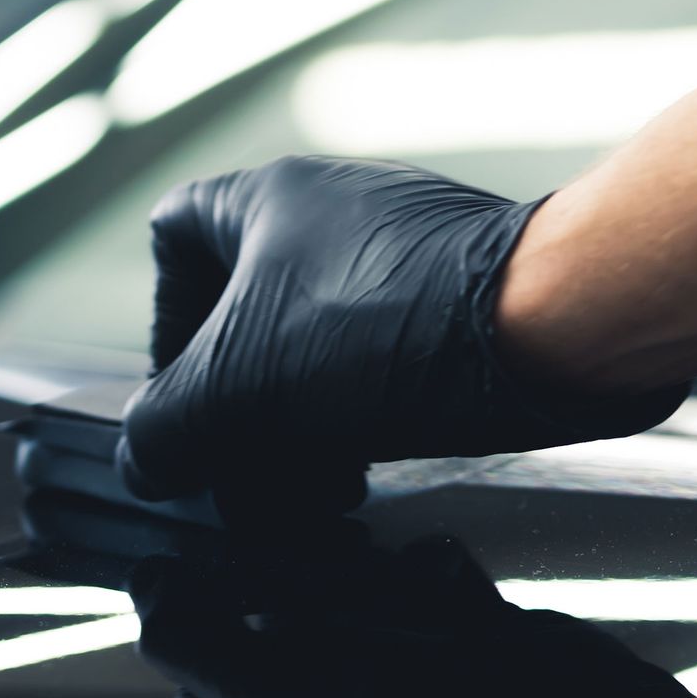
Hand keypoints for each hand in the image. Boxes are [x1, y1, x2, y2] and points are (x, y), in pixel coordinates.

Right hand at [117, 158, 685, 520]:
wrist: (552, 325)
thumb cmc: (386, 328)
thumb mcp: (239, 389)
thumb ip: (168, 429)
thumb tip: (144, 461)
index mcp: (268, 203)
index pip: (174, 237)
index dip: (163, 322)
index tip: (179, 393)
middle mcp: (333, 219)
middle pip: (247, 319)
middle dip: (238, 409)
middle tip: (242, 475)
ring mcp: (400, 264)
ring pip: (316, 357)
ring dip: (297, 434)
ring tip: (309, 494)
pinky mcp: (457, 313)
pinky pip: (381, 373)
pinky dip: (359, 430)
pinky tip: (367, 479)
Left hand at [131, 534, 696, 697]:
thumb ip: (198, 640)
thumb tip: (142, 583)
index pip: (195, 663)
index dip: (191, 609)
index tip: (202, 555)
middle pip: (270, 611)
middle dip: (286, 574)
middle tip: (308, 567)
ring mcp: (404, 667)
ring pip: (350, 585)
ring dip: (364, 570)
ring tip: (386, 580)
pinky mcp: (465, 635)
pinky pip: (430, 579)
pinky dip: (433, 574)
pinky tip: (449, 590)